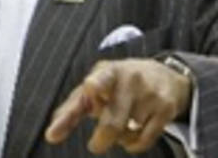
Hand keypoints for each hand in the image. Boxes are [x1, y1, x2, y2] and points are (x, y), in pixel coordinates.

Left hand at [45, 58, 191, 154]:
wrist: (164, 74)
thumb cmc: (119, 82)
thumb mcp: (97, 84)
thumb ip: (74, 106)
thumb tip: (51, 134)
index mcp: (108, 72)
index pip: (100, 78)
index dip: (95, 84)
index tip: (90, 89)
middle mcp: (130, 80)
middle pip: (112, 123)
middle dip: (101, 140)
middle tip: (95, 145)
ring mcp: (150, 94)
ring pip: (127, 134)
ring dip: (119, 139)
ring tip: (121, 126)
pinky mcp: (166, 109)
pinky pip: (144, 140)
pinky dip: (134, 145)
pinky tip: (133, 134)